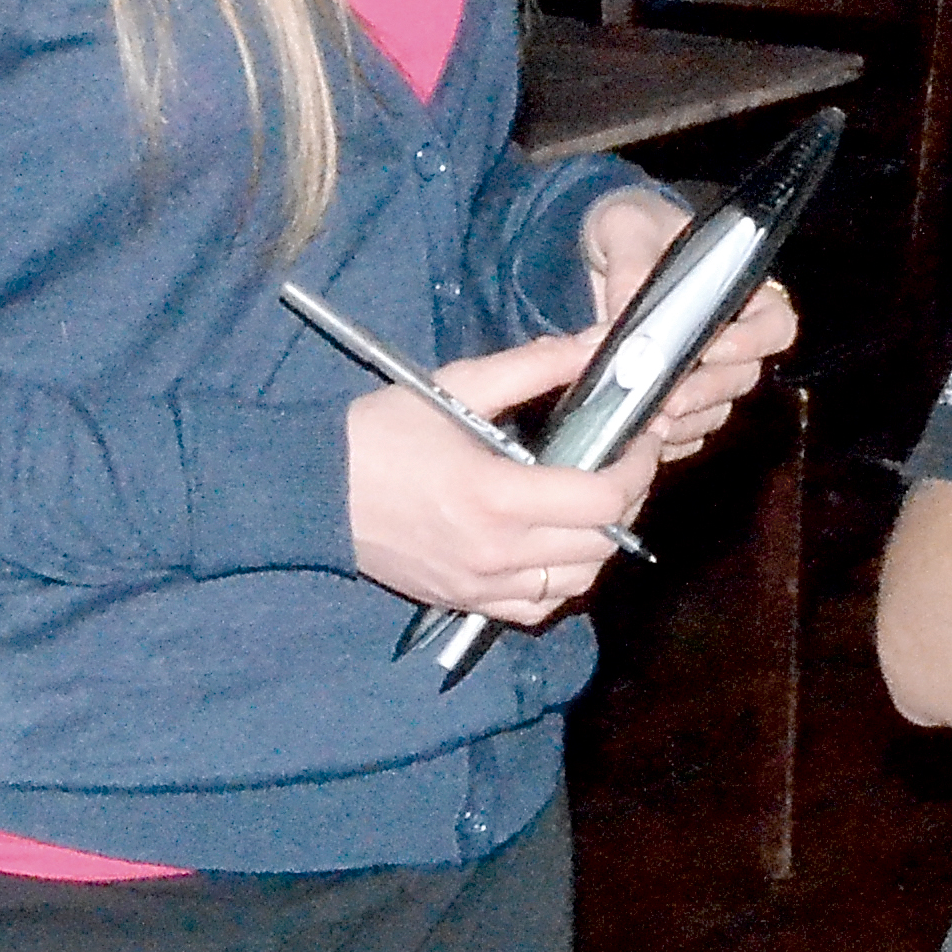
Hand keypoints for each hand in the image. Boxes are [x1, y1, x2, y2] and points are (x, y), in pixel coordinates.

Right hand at [345, 329, 659, 624]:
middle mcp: (497, 551)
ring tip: (592, 503)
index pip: (604, 499)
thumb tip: (597, 344)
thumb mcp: (456, 386)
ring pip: (579, 580)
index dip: (638, 467)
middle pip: (603, 542)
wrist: (310, 492)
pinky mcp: (465, 602)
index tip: (641, 438)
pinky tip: (556, 545)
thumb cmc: (380, 435)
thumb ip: (534, 367)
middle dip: (627, 499)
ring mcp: (482, 585)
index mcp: (498, 496)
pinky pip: (539, 607)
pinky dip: (562, 580)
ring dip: (600, 543)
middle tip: (622, 463)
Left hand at [578, 186, 800, 466]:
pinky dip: (668, 439)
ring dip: (685, 421)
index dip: (751, 343)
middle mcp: (731, 335)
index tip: (710, 349)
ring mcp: (705, 371)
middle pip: (743, 376)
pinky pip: (687, 432)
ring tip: (645, 422)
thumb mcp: (626, 227)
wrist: (597, 253)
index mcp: (739, 289)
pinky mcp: (675, 397)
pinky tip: (639, 435)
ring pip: (716, 410)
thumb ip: (631, 268)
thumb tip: (621, 324)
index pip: (774, 324)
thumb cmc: (630, 228)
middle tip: (666, 401)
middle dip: (706, 393)